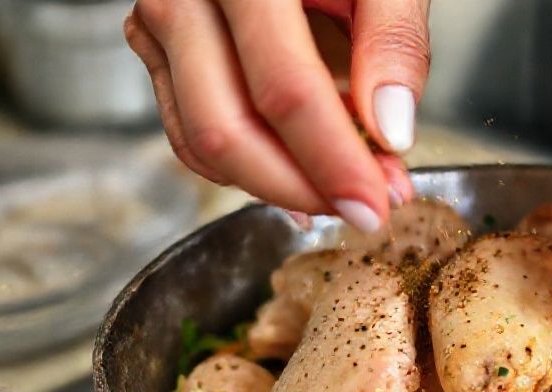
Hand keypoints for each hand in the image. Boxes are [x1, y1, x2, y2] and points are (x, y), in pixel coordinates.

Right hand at [124, 0, 430, 231]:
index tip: (377, 203)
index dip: (333, 161)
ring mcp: (159, 23)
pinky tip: (295, 179)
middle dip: (301, 187)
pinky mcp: (157, 48)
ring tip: (339, 192)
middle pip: (227, 128)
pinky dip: (242, 169)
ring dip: (275, 187)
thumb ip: (394, 41)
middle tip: (365, 209)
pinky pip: (186, 132)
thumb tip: (391, 131)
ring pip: (200, 142)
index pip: (284, 89)